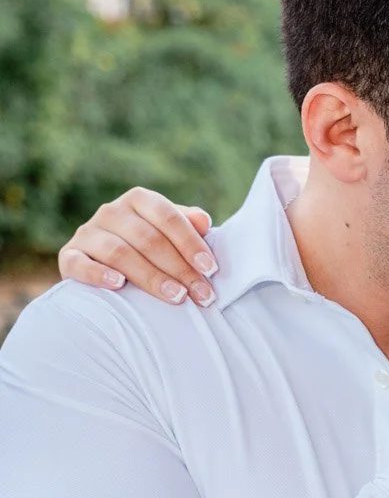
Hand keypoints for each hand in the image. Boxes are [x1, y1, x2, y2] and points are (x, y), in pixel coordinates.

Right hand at [58, 190, 217, 306]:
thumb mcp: (168, 232)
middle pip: (148, 239)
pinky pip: (80, 263)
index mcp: (139, 200)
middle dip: (179, 268)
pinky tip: (118, 285)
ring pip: (119, 252)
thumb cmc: (146, 248)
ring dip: (150, 276)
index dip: (190, 243)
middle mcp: (111, 211)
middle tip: (200, 293)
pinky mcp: (69, 255)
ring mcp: (87, 233)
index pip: (168, 217)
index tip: (210, 268)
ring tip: (175, 296)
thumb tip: (204, 222)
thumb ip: (186, 225)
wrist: (100, 263)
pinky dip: (99, 274)